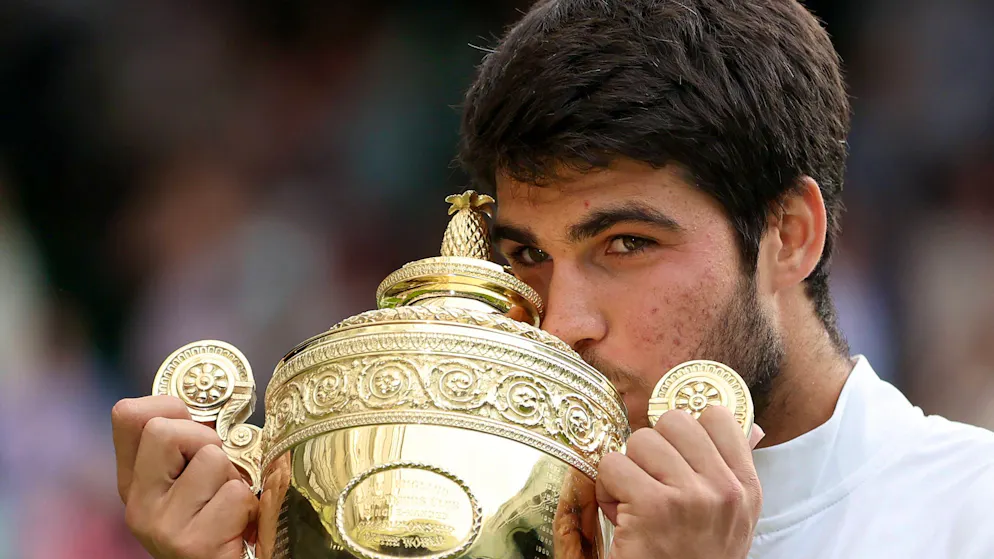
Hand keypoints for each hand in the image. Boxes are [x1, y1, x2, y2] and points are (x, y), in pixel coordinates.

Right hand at [112, 396, 257, 558]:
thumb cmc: (220, 521)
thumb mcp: (195, 478)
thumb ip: (190, 445)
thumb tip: (201, 402)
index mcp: (134, 482)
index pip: (128, 415)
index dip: (169, 407)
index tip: (194, 427)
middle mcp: (138, 505)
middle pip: (164, 430)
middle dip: (206, 441)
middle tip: (218, 474)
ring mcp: (161, 526)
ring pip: (211, 459)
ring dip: (234, 478)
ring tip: (229, 505)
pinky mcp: (193, 544)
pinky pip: (234, 493)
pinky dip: (247, 506)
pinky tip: (237, 528)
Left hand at [596, 406, 764, 558]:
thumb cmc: (697, 558)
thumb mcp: (731, 517)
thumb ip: (732, 470)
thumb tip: (752, 428)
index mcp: (746, 486)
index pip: (718, 416)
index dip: (687, 430)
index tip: (676, 455)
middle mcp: (725, 489)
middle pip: (673, 421)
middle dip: (652, 448)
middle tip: (650, 481)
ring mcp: (691, 496)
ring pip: (639, 440)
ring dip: (627, 469)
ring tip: (634, 501)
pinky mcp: (654, 507)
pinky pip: (613, 464)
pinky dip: (606, 488)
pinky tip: (619, 514)